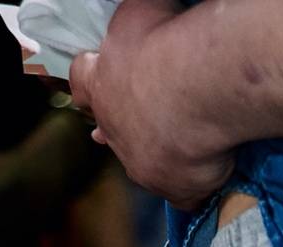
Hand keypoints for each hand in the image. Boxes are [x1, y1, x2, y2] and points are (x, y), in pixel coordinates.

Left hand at [69, 0, 233, 204]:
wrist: (196, 87)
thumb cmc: (162, 41)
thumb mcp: (136, 11)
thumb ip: (131, 21)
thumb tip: (135, 15)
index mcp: (101, 82)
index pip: (82, 80)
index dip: (86, 83)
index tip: (86, 89)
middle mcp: (115, 127)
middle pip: (108, 130)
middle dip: (114, 128)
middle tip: (111, 134)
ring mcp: (143, 163)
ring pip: (140, 166)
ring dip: (150, 159)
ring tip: (163, 159)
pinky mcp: (175, 187)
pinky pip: (182, 193)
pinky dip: (191, 188)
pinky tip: (199, 185)